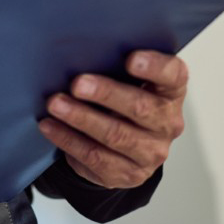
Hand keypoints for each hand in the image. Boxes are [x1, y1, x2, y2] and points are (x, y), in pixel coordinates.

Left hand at [38, 50, 187, 188]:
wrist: (123, 149)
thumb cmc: (121, 101)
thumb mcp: (125, 81)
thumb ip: (113, 65)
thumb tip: (78, 49)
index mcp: (169, 92)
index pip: (174, 75)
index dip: (155, 66)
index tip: (130, 59)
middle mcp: (166, 123)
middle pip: (140, 107)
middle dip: (106, 94)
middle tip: (78, 84)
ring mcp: (150, 152)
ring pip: (115, 135)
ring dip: (81, 118)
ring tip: (56, 104)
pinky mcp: (128, 174)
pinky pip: (95, 156)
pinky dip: (68, 139)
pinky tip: (50, 126)